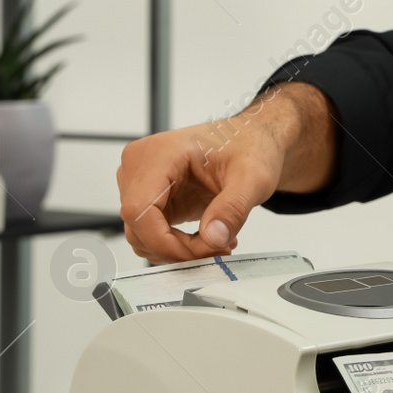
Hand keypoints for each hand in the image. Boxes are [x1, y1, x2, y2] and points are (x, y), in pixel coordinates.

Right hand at [116, 83, 334, 262]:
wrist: (251, 140)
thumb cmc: (250, 148)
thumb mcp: (254, 178)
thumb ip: (233, 208)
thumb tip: (213, 237)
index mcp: (161, 153)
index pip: (139, 210)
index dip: (165, 242)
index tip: (203, 251)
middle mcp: (140, 164)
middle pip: (138, 226)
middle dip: (178, 248)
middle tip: (218, 247)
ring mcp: (140, 180)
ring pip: (141, 234)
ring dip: (177, 249)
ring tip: (216, 241)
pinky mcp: (148, 195)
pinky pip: (149, 231)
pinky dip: (174, 243)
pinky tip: (206, 236)